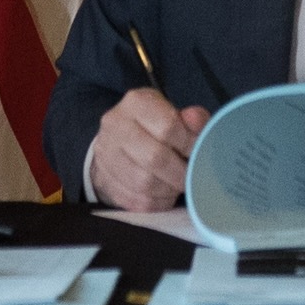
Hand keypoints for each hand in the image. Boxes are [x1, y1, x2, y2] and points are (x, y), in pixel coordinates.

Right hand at [85, 89, 207, 211]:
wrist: (115, 143)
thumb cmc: (153, 128)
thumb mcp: (174, 114)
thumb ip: (192, 119)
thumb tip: (196, 120)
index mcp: (136, 102)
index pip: (168, 126)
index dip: (189, 145)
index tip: (199, 153)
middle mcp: (116, 125)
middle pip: (155, 158)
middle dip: (180, 172)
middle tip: (191, 176)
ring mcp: (106, 154)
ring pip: (145, 183)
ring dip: (169, 189)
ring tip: (177, 184)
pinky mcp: (105, 181)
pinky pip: (137, 200)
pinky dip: (158, 202)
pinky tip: (164, 194)